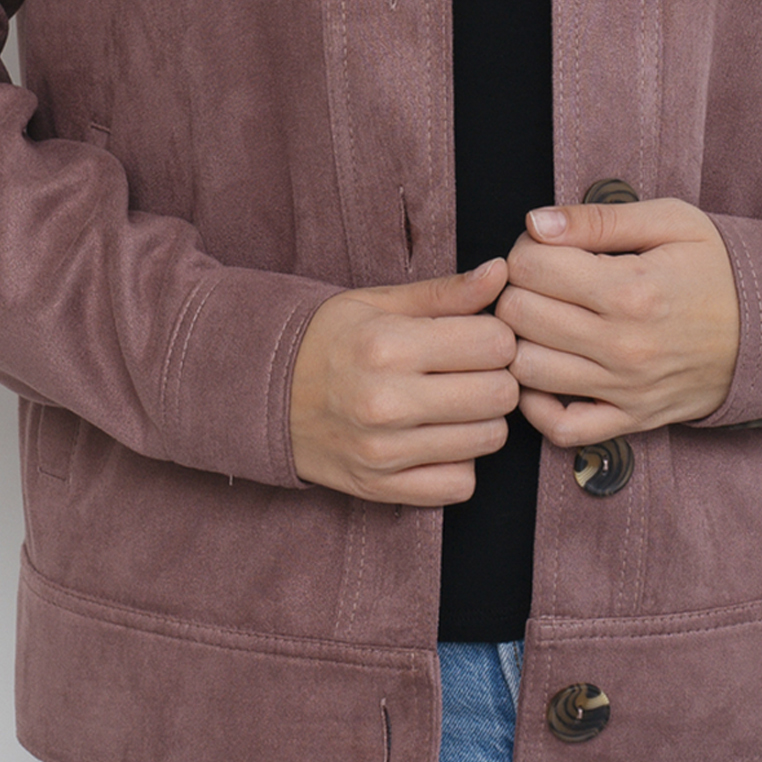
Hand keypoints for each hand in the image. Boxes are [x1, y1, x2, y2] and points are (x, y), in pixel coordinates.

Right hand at [290, 260, 519, 505]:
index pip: (495, 344)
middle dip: (497, 376)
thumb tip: (501, 272)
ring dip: (482, 419)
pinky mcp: (380, 489)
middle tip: (472, 370)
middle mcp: (386, 403)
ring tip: (453, 402)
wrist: (260, 393)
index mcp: (388, 345)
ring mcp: (383, 453)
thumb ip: (446, 292)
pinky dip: (459, 462)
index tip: (477, 336)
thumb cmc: (328, 339)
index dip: (497, 335)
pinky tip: (438, 438)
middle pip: (500, 394)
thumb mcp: (380, 303)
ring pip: (488, 439)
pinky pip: (460, 485)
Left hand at [498, 198, 740, 444]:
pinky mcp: (631, 420)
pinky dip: (537, 406)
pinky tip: (544, 373)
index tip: (541, 247)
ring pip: (527, 371)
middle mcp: (623, 346)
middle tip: (537, 280)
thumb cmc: (717, 268)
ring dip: (519, 342)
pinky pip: (561, 429)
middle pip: (519, 317)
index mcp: (631, 289)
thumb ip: (598, 220)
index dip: (524, 249)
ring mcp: (626, 390)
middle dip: (515, 290)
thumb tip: (535, 223)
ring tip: (540, 320)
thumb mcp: (669, 222)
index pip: (530, 267)